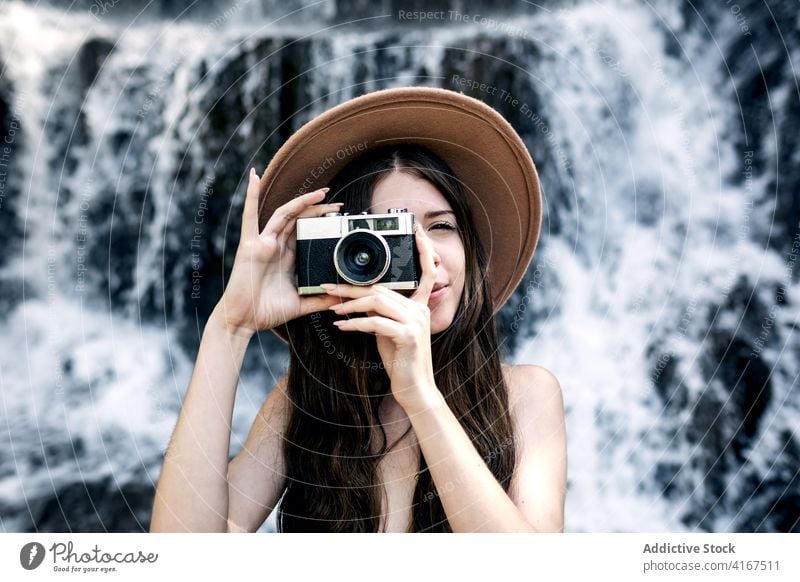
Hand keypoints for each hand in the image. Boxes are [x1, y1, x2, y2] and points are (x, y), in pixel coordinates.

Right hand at [214, 168, 345, 336]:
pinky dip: (251, 196)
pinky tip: (253, 178)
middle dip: (318, 209)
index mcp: (286, 257)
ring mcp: (262, 243)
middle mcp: (275, 246)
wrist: (244, 321)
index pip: (306, 232)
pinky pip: (249, 217)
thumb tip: (342, 299)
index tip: (340, 216)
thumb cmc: (267, 312)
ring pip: (283, 215)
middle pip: (299, 220)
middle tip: (338, 203)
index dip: (322, 221)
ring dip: (301, 201)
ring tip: (320, 192)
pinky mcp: (250, 246)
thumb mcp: (301, 303)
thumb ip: (320, 299)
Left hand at [323, 224, 440, 409]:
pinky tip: (342, 326)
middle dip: (352, 287)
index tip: (415, 231)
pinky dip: (355, 324)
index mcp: (419, 306)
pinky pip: (375, 323)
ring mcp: (416, 322)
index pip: (427, 272)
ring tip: (332, 307)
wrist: (414, 388)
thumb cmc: (401, 360)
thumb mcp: (390, 331)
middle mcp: (420, 310)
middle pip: (383, 289)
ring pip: (377, 303)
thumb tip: (361, 299)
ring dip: (350, 304)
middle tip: (328, 286)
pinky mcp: (407, 336)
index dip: (424, 250)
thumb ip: (381, 312)